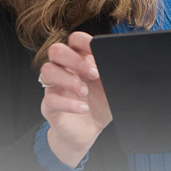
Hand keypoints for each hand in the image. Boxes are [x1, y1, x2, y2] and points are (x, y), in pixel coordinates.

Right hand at [38, 31, 111, 166]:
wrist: (89, 131)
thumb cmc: (99, 104)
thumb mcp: (111, 87)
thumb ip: (113, 73)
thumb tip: (122, 63)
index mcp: (79, 60)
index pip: (74, 40)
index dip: (84, 41)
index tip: (97, 50)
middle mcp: (64, 70)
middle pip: (57, 50)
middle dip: (76, 60)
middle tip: (93, 74)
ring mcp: (54, 87)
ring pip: (48, 71)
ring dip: (69, 80)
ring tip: (85, 92)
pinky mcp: (49, 106)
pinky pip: (51, 99)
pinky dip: (69, 104)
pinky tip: (83, 108)